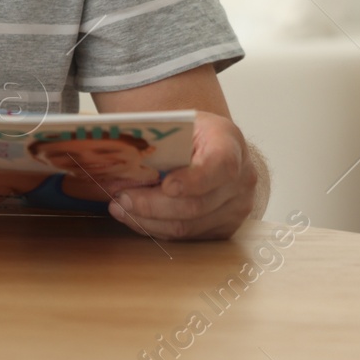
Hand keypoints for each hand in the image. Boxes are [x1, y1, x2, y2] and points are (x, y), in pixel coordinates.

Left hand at [105, 111, 258, 240]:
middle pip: (196, 204)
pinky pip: (188, 236)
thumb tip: (118, 155)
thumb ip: (157, 139)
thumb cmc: (189, 133)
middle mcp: (242, 178)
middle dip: (152, 205)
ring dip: (149, 221)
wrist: (210, 144)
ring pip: (189, 226)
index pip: (220, 166)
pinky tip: (138, 218)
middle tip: (120, 199)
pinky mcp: (226, 227)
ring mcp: (237, 206)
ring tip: (121, 208)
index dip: (193, 180)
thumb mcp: (177, 123)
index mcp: (229, 142)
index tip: (166, 185)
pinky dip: (158, 229)